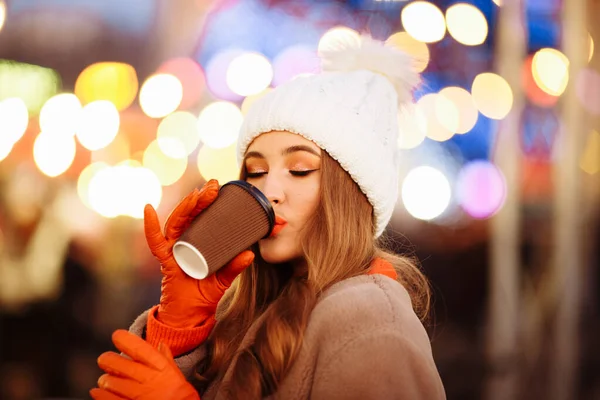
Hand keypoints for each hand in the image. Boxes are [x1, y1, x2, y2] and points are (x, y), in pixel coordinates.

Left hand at [90, 330, 198, 399]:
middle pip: (117, 364)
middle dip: (107, 360)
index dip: (123, 339)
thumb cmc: (181, 396)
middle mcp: (146, 378)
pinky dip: (100, 394)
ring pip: (110, 382)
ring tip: (106, 380)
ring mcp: (137, 395)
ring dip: (105, 380)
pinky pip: (109, 399)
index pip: (138, 347)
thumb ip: (166, 360)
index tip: (117, 336)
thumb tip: (161, 345)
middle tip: (105, 359)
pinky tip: (97, 392)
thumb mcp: (177, 375)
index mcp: (159, 367)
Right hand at [144, 179, 254, 328]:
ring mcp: (173, 249)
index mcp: (198, 241)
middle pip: (189, 215)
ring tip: (196, 195)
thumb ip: (235, 267)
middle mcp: (184, 241)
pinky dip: (150, 226)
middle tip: (213, 186)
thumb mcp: (224, 278)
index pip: (201, 216)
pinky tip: (149, 210)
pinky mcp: (165, 261)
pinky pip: (155, 242)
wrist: (191, 315)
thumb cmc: (205, 293)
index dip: (208, 201)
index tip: (218, 187)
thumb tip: (250, 254)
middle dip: (199, 199)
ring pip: (176, 223)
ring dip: (185, 207)